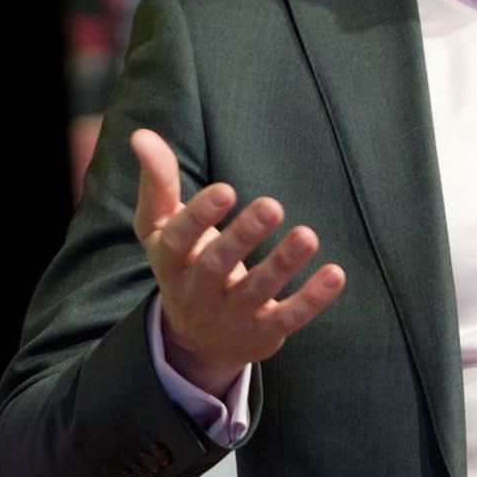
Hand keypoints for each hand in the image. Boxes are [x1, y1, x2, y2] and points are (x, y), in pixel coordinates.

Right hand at [130, 128, 345, 396]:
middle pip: (217, 266)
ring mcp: (230, 316)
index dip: (199, 217)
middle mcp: (196, 293)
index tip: (225, 190)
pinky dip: (312, 299)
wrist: (197, 340)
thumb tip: (141, 135)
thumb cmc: (184, 263)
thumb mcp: (161, 227)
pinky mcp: (262, 334)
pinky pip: (288, 318)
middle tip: (272, 205)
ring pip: (256, 291)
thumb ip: (157, 183)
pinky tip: (334, 273)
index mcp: (170, 262)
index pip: (178, 241)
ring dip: (282, 264)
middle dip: (243, 236)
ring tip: (308, 236)